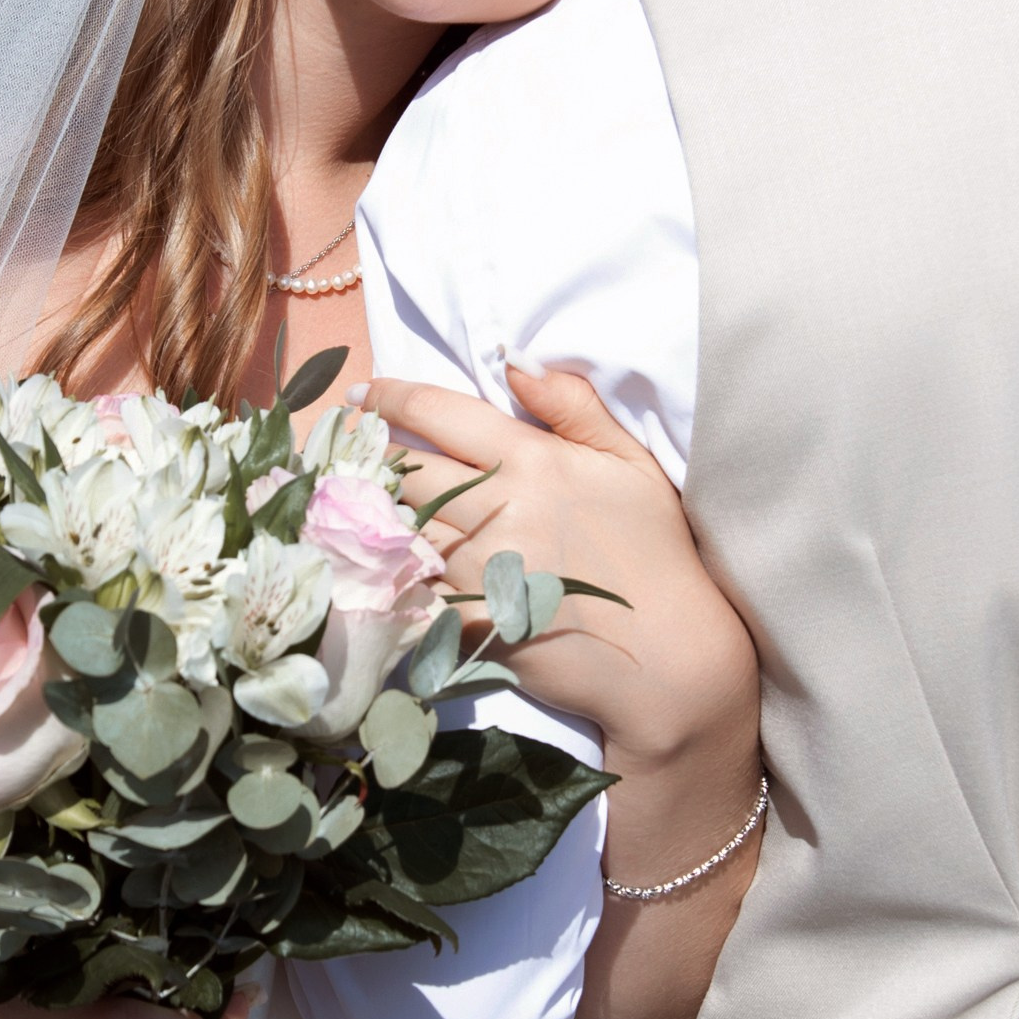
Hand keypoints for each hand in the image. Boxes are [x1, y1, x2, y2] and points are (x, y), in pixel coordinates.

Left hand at [359, 365, 755, 775]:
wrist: (665, 655)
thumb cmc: (655, 551)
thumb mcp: (630, 462)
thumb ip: (574, 405)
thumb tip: (515, 363)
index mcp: (531, 460)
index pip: (438, 413)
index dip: (390, 396)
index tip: (363, 392)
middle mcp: (495, 509)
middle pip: (404, 468)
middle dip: (374, 454)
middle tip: (352, 448)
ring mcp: (476, 567)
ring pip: (397, 525)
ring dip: (375, 511)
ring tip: (358, 500)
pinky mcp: (467, 619)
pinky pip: (409, 586)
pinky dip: (389, 570)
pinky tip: (379, 561)